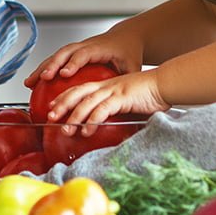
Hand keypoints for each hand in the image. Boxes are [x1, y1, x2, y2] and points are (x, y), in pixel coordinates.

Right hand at [23, 28, 143, 88]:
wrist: (124, 37)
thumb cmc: (129, 52)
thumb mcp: (133, 67)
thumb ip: (128, 81)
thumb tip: (126, 100)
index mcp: (99, 48)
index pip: (83, 54)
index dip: (73, 63)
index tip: (64, 74)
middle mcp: (85, 45)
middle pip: (64, 53)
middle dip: (52, 65)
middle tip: (43, 78)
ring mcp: (77, 48)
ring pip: (56, 56)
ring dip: (42, 68)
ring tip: (29, 83)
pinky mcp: (72, 53)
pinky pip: (55, 60)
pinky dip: (43, 69)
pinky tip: (34, 83)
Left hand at [47, 67, 168, 127]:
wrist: (166, 84)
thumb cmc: (150, 94)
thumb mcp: (128, 103)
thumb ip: (116, 112)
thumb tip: (109, 127)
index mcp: (106, 85)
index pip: (79, 89)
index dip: (64, 97)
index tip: (52, 107)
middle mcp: (106, 86)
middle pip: (77, 93)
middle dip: (61, 105)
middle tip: (49, 117)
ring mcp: (113, 91)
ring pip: (87, 102)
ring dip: (73, 116)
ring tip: (65, 129)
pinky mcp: (122, 97)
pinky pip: (103, 109)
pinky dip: (92, 120)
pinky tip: (86, 130)